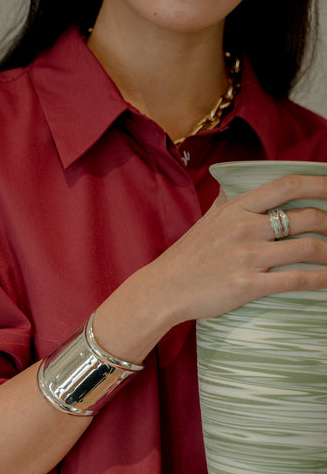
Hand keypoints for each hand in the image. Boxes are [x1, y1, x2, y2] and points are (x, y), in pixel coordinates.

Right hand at [153, 174, 326, 324]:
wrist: (163, 289)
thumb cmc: (186, 257)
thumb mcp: (206, 220)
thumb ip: (227, 202)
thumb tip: (237, 186)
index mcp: (236, 209)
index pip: (286, 186)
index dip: (318, 184)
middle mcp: (244, 228)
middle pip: (305, 217)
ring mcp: (247, 257)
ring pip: (306, 248)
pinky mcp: (247, 285)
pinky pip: (295, 279)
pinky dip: (319, 278)